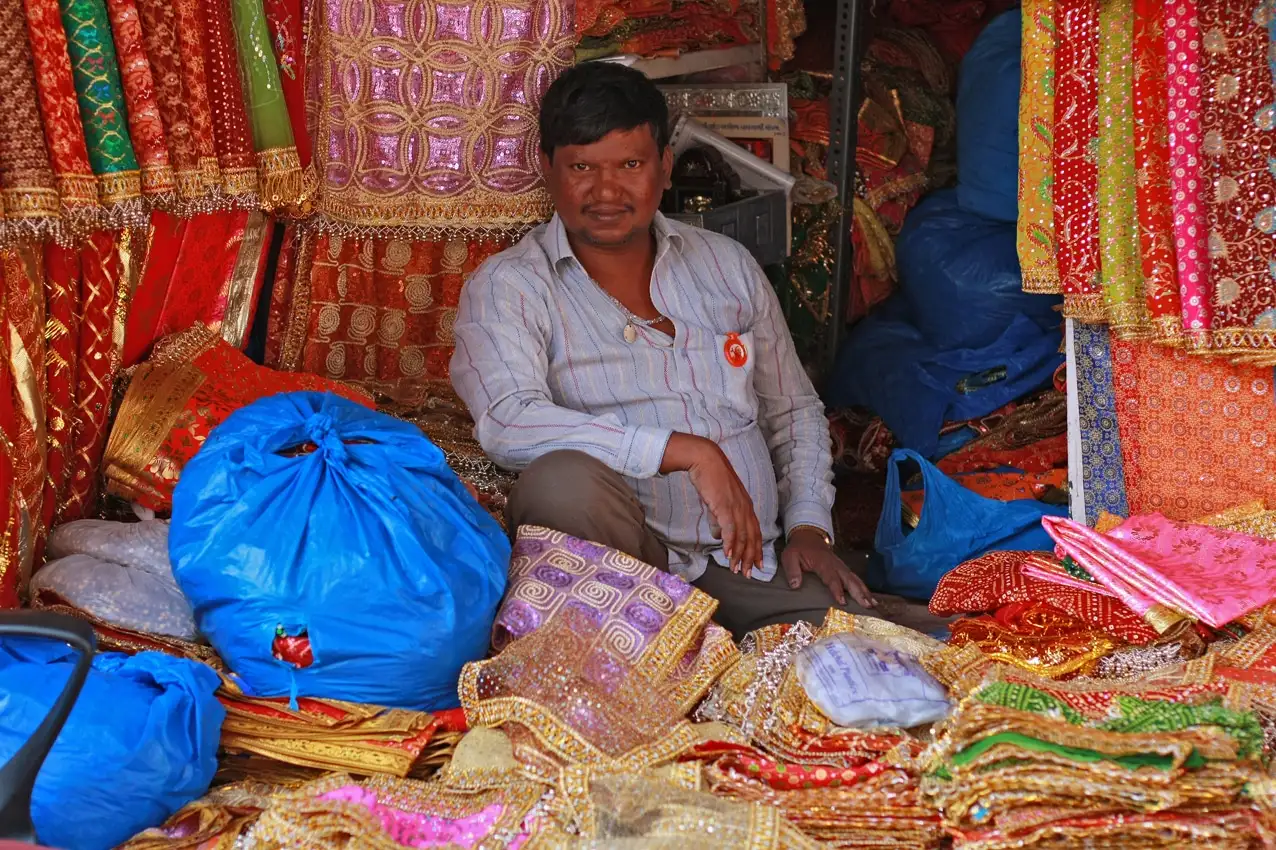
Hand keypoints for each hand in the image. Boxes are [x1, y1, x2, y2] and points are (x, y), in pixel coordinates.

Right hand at [661, 433, 762, 575]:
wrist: (705, 460)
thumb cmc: (710, 478)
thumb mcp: (718, 501)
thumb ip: (720, 519)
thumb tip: (719, 536)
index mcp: (746, 506)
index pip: (755, 532)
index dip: (756, 549)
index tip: (757, 564)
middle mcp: (745, 508)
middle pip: (751, 537)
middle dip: (750, 557)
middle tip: (748, 574)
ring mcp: (736, 507)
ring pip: (742, 536)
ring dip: (739, 555)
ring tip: (736, 569)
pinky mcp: (724, 506)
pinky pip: (729, 529)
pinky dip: (729, 543)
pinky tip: (727, 554)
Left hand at [782, 528, 875, 607]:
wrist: (808, 535)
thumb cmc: (798, 549)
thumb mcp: (789, 556)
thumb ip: (792, 570)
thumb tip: (795, 585)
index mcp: (822, 562)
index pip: (831, 577)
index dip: (837, 590)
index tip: (842, 602)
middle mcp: (835, 564)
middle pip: (849, 579)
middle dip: (858, 592)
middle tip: (866, 605)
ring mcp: (841, 566)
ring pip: (855, 579)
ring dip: (865, 591)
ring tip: (873, 604)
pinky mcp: (843, 569)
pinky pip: (855, 579)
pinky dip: (864, 588)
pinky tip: (871, 598)